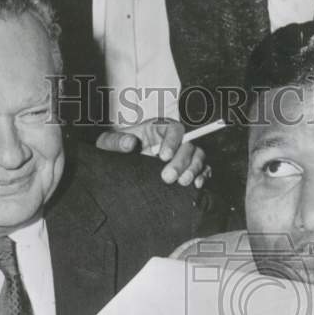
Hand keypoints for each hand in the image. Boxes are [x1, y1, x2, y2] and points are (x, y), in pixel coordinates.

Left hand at [95, 118, 209, 187]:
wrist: (120, 165)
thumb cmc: (116, 149)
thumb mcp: (109, 142)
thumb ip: (116, 141)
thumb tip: (130, 143)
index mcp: (159, 128)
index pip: (174, 129)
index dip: (172, 141)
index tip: (163, 156)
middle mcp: (175, 140)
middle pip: (188, 145)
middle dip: (181, 162)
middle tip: (168, 177)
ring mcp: (182, 155)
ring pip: (198, 157)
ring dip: (194, 170)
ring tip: (182, 183)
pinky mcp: (187, 170)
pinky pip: (203, 170)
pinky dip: (203, 177)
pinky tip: (196, 186)